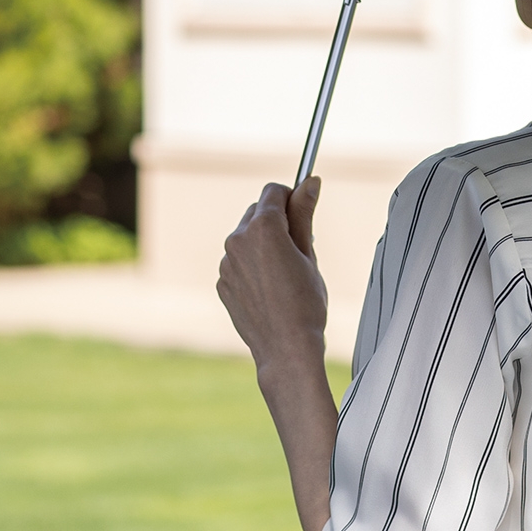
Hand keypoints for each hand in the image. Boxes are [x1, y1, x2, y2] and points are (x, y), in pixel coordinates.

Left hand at [218, 177, 336, 530]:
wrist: (286, 350)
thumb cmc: (306, 303)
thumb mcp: (309, 254)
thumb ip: (305, 214)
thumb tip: (310, 180)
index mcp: (263, 228)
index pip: (274, 191)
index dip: (292, 198)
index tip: (304, 214)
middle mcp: (237, 239)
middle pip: (257, 210)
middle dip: (276, 221)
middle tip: (298, 249)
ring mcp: (225, 263)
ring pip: (245, 236)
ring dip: (262, 243)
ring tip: (284, 274)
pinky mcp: (221, 282)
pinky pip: (237, 261)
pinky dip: (251, 266)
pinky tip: (269, 289)